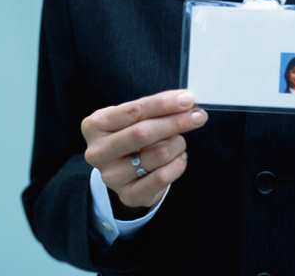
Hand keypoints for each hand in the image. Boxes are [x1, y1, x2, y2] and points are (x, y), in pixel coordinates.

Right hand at [82, 89, 207, 208]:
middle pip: (143, 133)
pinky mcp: (128, 195)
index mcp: (95, 125)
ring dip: (177, 144)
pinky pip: (163, 177)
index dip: (164, 104)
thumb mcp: (135, 118)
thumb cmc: (131, 136)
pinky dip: (178, 164)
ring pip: (157, 154)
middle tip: (198, 117)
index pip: (134, 110)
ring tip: (179, 142)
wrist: (123, 171)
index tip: (188, 99)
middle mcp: (98, 151)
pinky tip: (178, 158)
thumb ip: (157, 108)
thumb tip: (186, 101)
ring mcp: (111, 176)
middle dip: (176, 122)